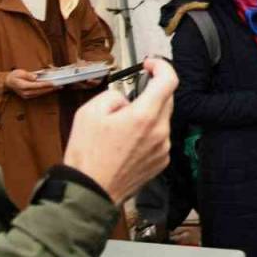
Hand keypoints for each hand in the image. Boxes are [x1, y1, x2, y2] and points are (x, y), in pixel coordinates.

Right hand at [5, 68, 57, 98]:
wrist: (8, 82)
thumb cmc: (14, 75)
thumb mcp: (20, 72)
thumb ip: (28, 75)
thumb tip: (35, 77)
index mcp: (23, 86)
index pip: (37, 85)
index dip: (46, 84)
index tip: (53, 83)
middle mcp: (26, 92)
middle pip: (41, 91)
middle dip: (51, 88)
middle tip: (60, 85)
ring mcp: (27, 95)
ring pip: (41, 93)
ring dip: (50, 90)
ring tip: (59, 87)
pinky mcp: (29, 96)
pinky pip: (39, 94)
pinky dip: (46, 91)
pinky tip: (52, 88)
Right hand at [62, 57, 176, 203]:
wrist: (90, 192)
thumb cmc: (87, 157)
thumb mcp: (88, 113)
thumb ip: (113, 97)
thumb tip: (125, 100)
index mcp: (144, 116)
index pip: (169, 80)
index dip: (162, 66)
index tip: (151, 65)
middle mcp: (160, 132)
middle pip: (167, 99)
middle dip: (151, 92)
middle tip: (131, 96)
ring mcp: (163, 148)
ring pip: (163, 119)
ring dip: (148, 115)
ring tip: (122, 127)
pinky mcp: (162, 161)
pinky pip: (160, 137)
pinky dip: (148, 133)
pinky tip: (127, 142)